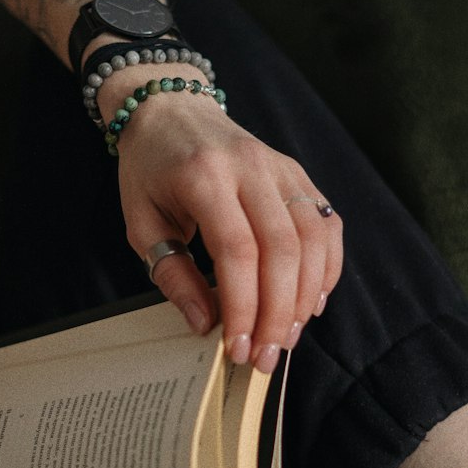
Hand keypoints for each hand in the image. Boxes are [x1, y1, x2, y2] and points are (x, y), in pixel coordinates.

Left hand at [114, 91, 343, 370]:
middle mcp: (251, 167)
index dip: (244, 305)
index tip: (238, 347)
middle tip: (267, 357)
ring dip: (306, 297)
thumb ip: (173, 274)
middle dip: (279, 313)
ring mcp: (281, 168)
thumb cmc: (150, 170)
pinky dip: (327, 268)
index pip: (237, 250)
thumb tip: (207, 323)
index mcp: (204, 176)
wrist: (172, 110)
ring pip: (313, 238)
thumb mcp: (141, 224)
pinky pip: (326, 224)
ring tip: (288, 338)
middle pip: (283, 249)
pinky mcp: (298, 174)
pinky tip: (311, 302)